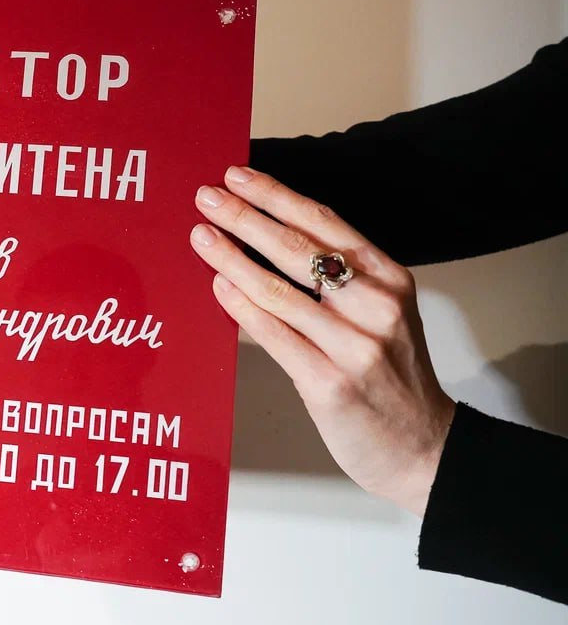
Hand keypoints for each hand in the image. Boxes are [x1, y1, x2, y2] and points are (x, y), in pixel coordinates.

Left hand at [191, 166, 455, 515]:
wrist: (423, 448)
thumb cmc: (393, 378)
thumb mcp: (382, 316)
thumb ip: (339, 281)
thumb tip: (265, 242)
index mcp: (390, 280)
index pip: (325, 223)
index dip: (277, 195)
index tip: (238, 176)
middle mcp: (376, 307)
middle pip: (299, 249)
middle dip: (246, 217)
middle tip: (206, 197)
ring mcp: (354, 346)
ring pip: (279, 290)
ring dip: (231, 259)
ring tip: (201, 237)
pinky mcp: (329, 383)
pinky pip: (275, 336)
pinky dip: (242, 307)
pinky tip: (218, 286)